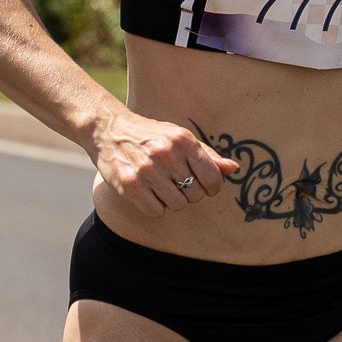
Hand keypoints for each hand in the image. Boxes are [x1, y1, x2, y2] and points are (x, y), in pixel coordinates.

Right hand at [89, 108, 241, 217]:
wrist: (108, 129)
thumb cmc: (150, 135)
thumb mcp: (179, 137)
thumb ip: (207, 155)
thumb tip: (233, 168)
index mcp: (183, 140)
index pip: (213, 177)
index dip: (212, 187)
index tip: (204, 186)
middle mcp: (166, 153)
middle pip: (196, 194)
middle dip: (190, 193)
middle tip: (176, 182)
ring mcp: (147, 170)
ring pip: (177, 205)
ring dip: (172, 201)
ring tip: (161, 186)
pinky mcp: (130, 185)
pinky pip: (156, 211)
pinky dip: (155, 207)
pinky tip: (148, 193)